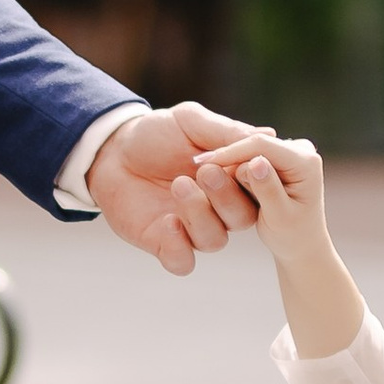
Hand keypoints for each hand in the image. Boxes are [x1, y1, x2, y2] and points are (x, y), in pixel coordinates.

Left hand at [87, 102, 274, 275]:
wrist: (113, 151)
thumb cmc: (157, 133)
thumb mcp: (191, 121)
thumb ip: (226, 131)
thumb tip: (270, 135)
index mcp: (232, 180)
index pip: (258, 190)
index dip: (255, 180)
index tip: (243, 162)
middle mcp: (218, 209)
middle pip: (241, 218)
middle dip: (226, 197)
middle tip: (206, 172)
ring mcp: (193, 229)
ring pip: (214, 240)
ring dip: (199, 214)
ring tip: (179, 185)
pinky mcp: (165, 245)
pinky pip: (182, 262)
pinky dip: (179, 247)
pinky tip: (168, 222)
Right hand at [196, 130, 366, 357]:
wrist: (302, 245)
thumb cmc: (292, 237)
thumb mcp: (280, 217)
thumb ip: (268, 189)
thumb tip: (256, 162)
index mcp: (305, 161)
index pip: (260, 145)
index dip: (229, 153)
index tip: (199, 162)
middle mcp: (298, 150)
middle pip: (252, 143)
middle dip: (227, 159)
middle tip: (202, 176)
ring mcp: (287, 151)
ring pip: (248, 149)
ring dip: (228, 165)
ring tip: (212, 183)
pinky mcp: (275, 157)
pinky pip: (247, 156)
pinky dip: (232, 168)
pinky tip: (221, 182)